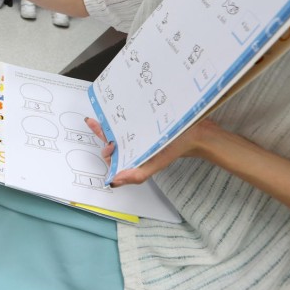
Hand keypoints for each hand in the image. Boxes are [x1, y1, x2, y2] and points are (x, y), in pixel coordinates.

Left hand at [86, 116, 216, 186]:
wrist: (192, 132)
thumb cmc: (173, 149)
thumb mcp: (154, 165)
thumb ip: (136, 175)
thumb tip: (113, 181)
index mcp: (131, 156)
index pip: (111, 156)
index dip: (106, 151)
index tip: (110, 144)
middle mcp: (131, 144)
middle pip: (109, 140)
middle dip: (101, 134)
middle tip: (97, 125)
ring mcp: (134, 132)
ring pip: (114, 129)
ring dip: (105, 124)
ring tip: (98, 118)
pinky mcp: (139, 121)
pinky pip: (123, 119)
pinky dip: (115, 116)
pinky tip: (110, 108)